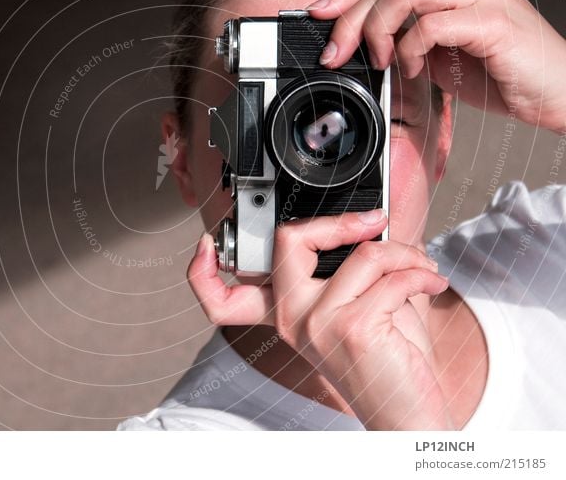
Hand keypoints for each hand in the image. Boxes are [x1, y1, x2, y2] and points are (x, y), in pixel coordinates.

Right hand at [187, 210, 452, 429]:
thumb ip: (346, 270)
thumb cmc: (387, 361)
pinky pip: (393, 277)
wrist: (409, 413)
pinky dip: (422, 274)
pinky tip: (431, 283)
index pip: (229, 287)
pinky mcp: (353, 327)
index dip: (203, 268)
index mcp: (284, 313)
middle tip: (374, 221)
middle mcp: (292, 318)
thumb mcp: (355, 308)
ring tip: (421, 266)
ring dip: (406, 253)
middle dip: (340, 221)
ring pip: (363, 254)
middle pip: (289, 240)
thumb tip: (364, 225)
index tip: (213, 243)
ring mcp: (318, 323)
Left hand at [307, 0, 565, 133]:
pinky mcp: (493, 18)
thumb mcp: (438, 55)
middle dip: (350, 17)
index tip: (317, 16)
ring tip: (378, 60)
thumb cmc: (501, 73)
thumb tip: (358, 48)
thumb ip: (404, 42)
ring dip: (378, 29)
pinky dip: (410, 49)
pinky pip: (432, 24)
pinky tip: (411, 69)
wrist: (555, 92)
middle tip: (334, 52)